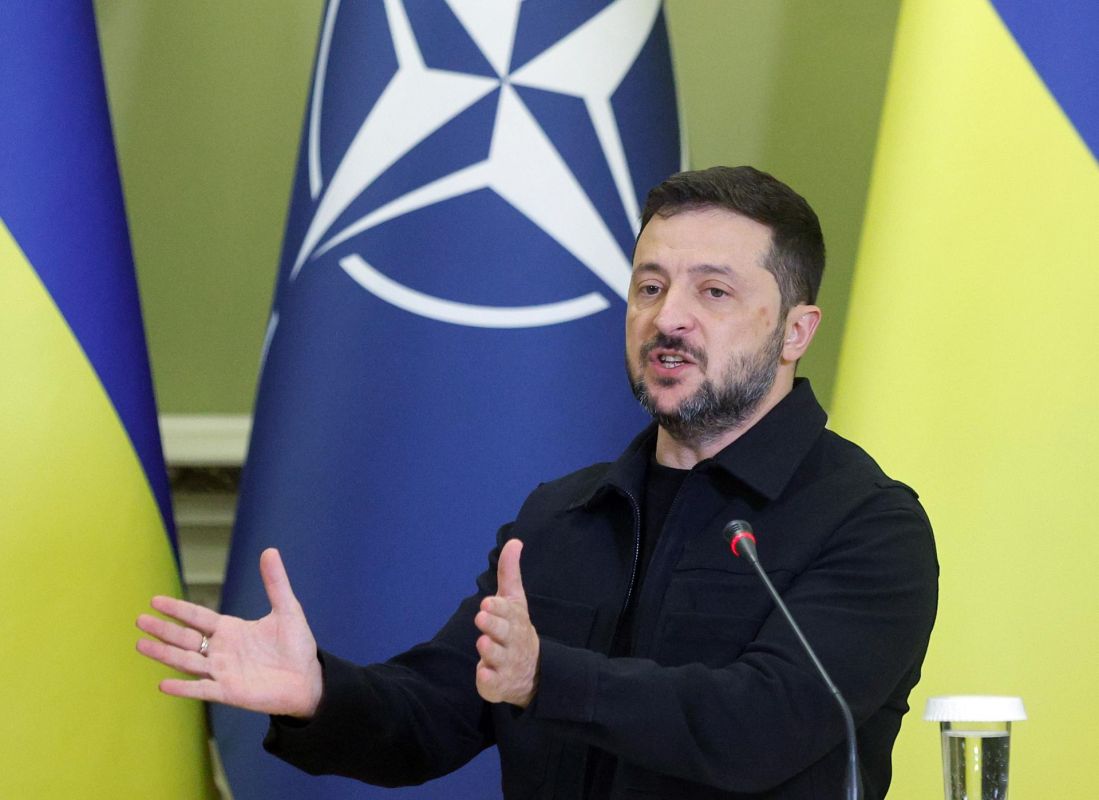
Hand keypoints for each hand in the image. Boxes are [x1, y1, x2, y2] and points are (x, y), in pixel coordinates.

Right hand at [136, 548, 323, 717]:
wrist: (309, 680)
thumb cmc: (296, 645)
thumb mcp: (287, 609)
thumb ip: (275, 582)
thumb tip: (270, 550)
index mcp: (231, 630)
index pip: (198, 616)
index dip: (177, 608)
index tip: (155, 600)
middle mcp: (221, 650)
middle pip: (186, 638)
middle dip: (163, 629)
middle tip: (139, 620)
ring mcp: (222, 672)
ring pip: (186, 661)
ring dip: (164, 654)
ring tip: (140, 645)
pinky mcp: (229, 692)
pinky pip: (202, 689)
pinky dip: (184, 687)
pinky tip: (163, 684)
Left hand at [474, 539, 539, 707]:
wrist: (534, 672)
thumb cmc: (516, 628)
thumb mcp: (515, 600)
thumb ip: (510, 572)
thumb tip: (514, 540)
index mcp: (516, 620)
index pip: (508, 612)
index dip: (498, 608)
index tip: (487, 603)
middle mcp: (513, 641)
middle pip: (504, 633)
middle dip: (493, 625)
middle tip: (481, 617)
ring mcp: (506, 664)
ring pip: (496, 657)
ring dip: (489, 650)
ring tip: (483, 642)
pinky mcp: (498, 684)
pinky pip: (492, 684)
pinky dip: (487, 680)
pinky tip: (484, 674)